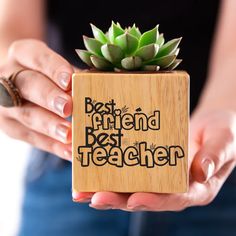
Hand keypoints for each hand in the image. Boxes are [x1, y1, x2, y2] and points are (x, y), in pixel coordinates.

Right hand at [0, 39, 73, 160]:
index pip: (36, 57)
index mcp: (23, 54)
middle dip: (49, 97)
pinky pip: (32, 138)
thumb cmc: (45, 73)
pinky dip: (53, 146)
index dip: (53, 68)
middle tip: (68, 108)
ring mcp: (7, 105)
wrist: (20, 84)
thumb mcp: (56, 67)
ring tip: (69, 135)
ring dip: (50, 126)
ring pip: (27, 115)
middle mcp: (9, 78)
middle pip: (28, 86)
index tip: (70, 81)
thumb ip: (76, 76)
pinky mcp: (11, 127)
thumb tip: (104, 83)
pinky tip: (69, 151)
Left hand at [74, 109, 235, 210]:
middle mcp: (173, 186)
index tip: (133, 199)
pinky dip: (109, 172)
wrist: (213, 125)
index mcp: (195, 188)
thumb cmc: (223, 133)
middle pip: (144, 197)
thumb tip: (200, 172)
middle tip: (94, 198)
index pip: (173, 199)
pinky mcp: (149, 164)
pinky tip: (91, 170)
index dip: (153, 201)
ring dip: (106, 190)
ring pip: (130, 188)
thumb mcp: (224, 141)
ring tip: (82, 191)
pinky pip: (128, 171)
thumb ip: (214, 156)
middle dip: (118, 200)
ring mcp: (159, 176)